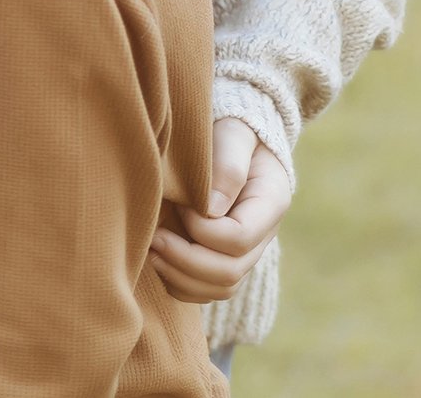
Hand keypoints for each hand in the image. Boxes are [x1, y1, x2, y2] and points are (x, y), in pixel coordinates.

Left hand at [149, 116, 291, 302]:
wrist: (234, 138)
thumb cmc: (231, 131)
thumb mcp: (234, 134)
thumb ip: (227, 166)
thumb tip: (211, 208)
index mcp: (270, 204)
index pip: (239, 238)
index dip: (202, 229)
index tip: (179, 205)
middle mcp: (262, 235)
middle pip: (230, 271)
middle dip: (186, 260)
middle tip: (152, 238)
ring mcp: (245, 251)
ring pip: (220, 287)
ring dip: (181, 276)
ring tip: (150, 251)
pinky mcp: (224, 257)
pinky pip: (208, 289)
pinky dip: (181, 284)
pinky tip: (157, 261)